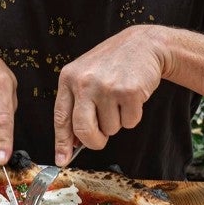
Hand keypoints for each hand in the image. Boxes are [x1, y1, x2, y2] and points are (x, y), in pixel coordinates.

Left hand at [53, 26, 166, 163]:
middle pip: (84, 130)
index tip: (62, 160)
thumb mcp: (86, 76)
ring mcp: (106, 87)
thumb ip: (76, 105)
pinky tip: (131, 96)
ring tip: (119, 99)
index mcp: (68, 78)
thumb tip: (72, 142)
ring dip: (117, 122)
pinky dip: (132, 116)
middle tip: (101, 138)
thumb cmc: (112, 64)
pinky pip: (129, 123)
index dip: (61, 142)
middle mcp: (84, 82)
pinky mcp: (129, 92)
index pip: (61, 117)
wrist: (143, 44)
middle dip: (94, 142)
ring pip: (110, 129)